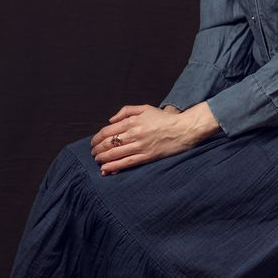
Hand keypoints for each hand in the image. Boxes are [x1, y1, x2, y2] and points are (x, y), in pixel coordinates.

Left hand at [90, 103, 207, 174]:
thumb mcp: (145, 108)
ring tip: (97, 161)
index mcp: (132, 121)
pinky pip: (126, 163)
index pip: (107, 131)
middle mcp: (134, 133)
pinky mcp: (146, 157)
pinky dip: (114, 166)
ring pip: (115, 154)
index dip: (97, 138)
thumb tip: (110, 120)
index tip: (93, 143)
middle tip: (93, 153)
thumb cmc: (164, 119)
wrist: (183, 129)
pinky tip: (106, 169)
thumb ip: (126, 111)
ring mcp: (140, 146)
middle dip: (97, 149)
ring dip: (102, 158)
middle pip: (109, 143)